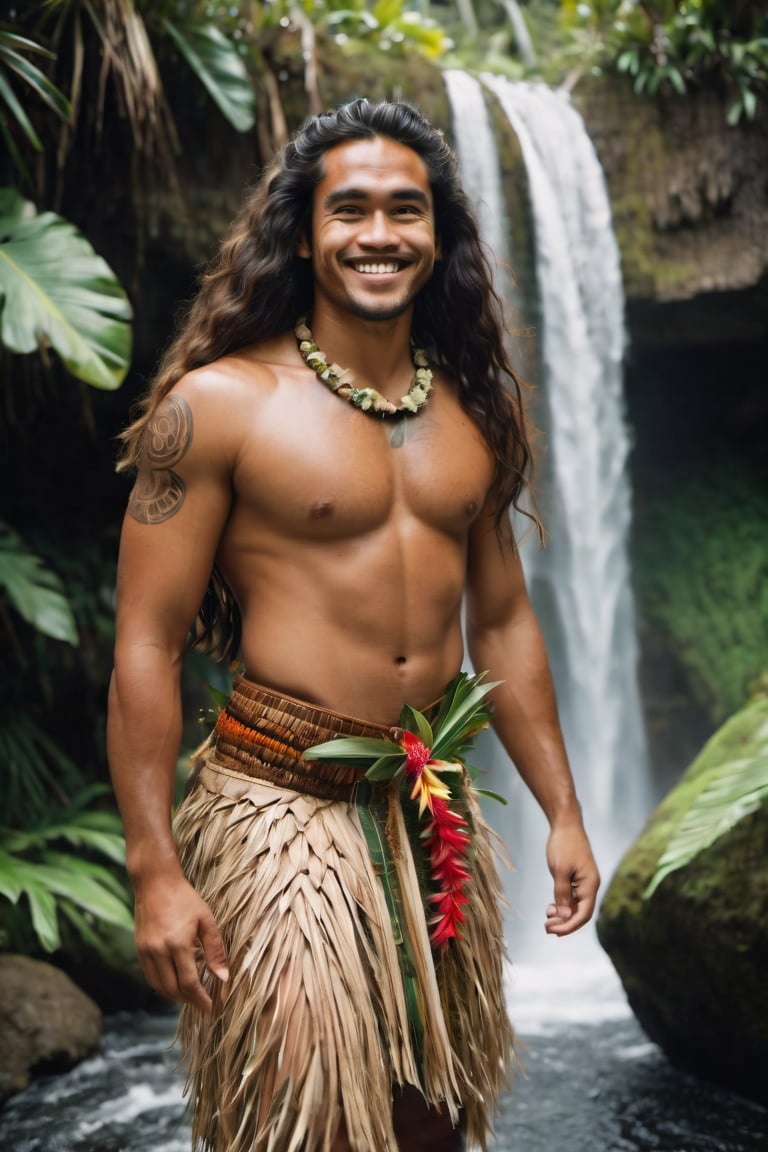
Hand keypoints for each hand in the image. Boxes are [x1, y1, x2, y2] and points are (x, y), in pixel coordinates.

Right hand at [133, 871, 228, 1012]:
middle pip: (173, 990)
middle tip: (203, 1002)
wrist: (155, 882)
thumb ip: (215, 950)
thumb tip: (223, 978)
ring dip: (175, 996)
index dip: (201, 1000)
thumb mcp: (206, 920)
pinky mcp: (139, 949)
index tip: (211, 1008)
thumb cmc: (185, 898)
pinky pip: (150, 977)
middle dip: (189, 1001)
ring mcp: (146, 951)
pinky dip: (163, 985)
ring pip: (159, 987)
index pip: (189, 984)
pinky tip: (175, 982)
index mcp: (178, 944)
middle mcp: (159, 951)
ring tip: (191, 996)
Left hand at [544, 821, 599, 936]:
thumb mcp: (560, 870)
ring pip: (575, 906)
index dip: (570, 926)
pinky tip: (550, 907)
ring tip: (547, 918)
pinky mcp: (576, 878)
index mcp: (590, 885)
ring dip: (562, 915)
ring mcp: (583, 882)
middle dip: (565, 923)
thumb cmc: (564, 845)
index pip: (584, 914)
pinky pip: (572, 898)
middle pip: (580, 913)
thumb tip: (565, 916)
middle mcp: (590, 886)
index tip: (554, 932)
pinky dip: (562, 905)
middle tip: (547, 927)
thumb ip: (562, 894)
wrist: (566, 824)